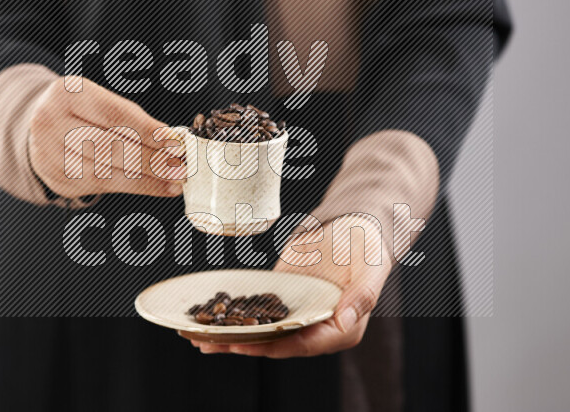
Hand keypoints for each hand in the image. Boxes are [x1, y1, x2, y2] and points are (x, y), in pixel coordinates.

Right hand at [28, 76, 184, 198]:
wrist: (41, 127)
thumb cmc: (84, 112)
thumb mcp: (102, 102)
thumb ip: (134, 120)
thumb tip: (172, 142)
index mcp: (67, 94)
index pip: (113, 115)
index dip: (147, 130)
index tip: (175, 142)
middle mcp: (51, 123)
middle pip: (110, 146)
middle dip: (151, 158)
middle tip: (181, 166)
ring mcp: (50, 154)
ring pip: (107, 171)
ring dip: (147, 178)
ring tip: (175, 180)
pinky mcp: (58, 179)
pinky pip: (103, 187)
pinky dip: (136, 188)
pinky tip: (159, 186)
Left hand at [188, 218, 391, 356]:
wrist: (356, 223)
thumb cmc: (369, 244)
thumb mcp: (371, 266)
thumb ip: (362, 294)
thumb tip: (346, 318)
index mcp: (343, 327)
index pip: (305, 343)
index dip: (274, 346)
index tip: (246, 343)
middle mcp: (318, 326)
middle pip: (277, 342)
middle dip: (242, 344)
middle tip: (209, 342)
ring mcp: (298, 313)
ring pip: (262, 330)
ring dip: (231, 335)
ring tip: (198, 335)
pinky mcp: (283, 297)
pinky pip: (257, 309)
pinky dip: (235, 314)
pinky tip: (210, 315)